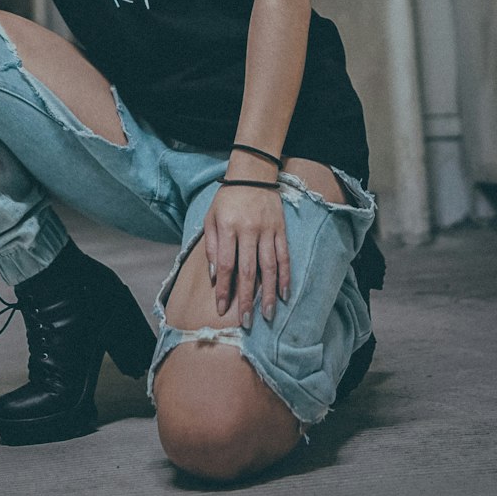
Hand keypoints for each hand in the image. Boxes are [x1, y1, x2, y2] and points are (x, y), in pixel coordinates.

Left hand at [203, 183, 289, 328]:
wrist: (253, 174)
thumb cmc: (227, 199)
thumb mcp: (211, 218)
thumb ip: (211, 247)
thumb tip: (216, 276)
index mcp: (227, 228)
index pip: (226, 265)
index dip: (224, 289)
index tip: (222, 309)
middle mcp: (248, 230)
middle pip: (247, 271)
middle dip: (246, 299)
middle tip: (246, 321)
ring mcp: (267, 230)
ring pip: (268, 267)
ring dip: (268, 293)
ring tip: (267, 314)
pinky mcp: (281, 229)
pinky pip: (284, 256)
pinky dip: (285, 276)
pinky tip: (284, 293)